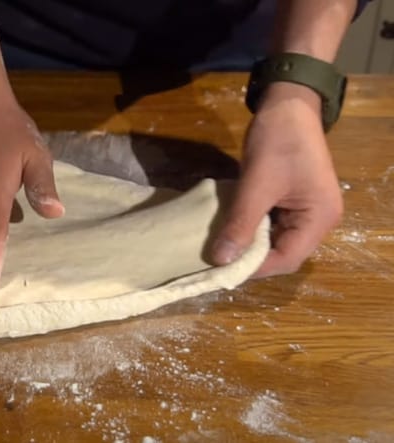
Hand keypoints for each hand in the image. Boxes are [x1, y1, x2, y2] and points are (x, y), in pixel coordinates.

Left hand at [211, 82, 342, 276]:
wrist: (286, 104)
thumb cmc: (277, 141)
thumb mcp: (256, 184)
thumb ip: (240, 223)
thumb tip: (220, 259)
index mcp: (320, 218)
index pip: (287, 259)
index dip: (255, 268)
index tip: (223, 269)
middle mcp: (318, 221)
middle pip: (283, 253)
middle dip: (251, 259)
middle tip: (218, 260)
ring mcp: (306, 211)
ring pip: (275, 241)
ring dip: (249, 244)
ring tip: (221, 247)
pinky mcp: (292, 202)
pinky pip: (271, 225)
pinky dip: (251, 229)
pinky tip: (231, 229)